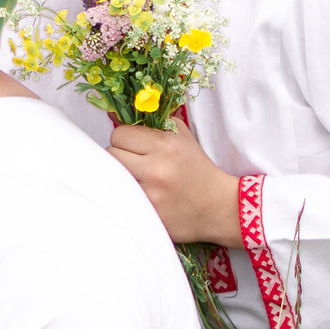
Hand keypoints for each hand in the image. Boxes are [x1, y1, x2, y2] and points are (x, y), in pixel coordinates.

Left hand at [107, 119, 241, 245]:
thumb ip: (153, 124)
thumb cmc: (198, 169)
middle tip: (133, 163)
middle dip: (120, 156)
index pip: (119, 134)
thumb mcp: (183, 137)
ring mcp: (150, 194)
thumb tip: (115, 114)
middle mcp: (156, 168)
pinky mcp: (147, 214)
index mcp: (166, 145)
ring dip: (121, 176)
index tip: (133, 146)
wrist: (218, 207)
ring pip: (112, 176)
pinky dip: (127, 196)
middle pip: (110, 154)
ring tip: (137, 179)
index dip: (124, 139)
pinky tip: (141, 195)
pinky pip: (121, 198)